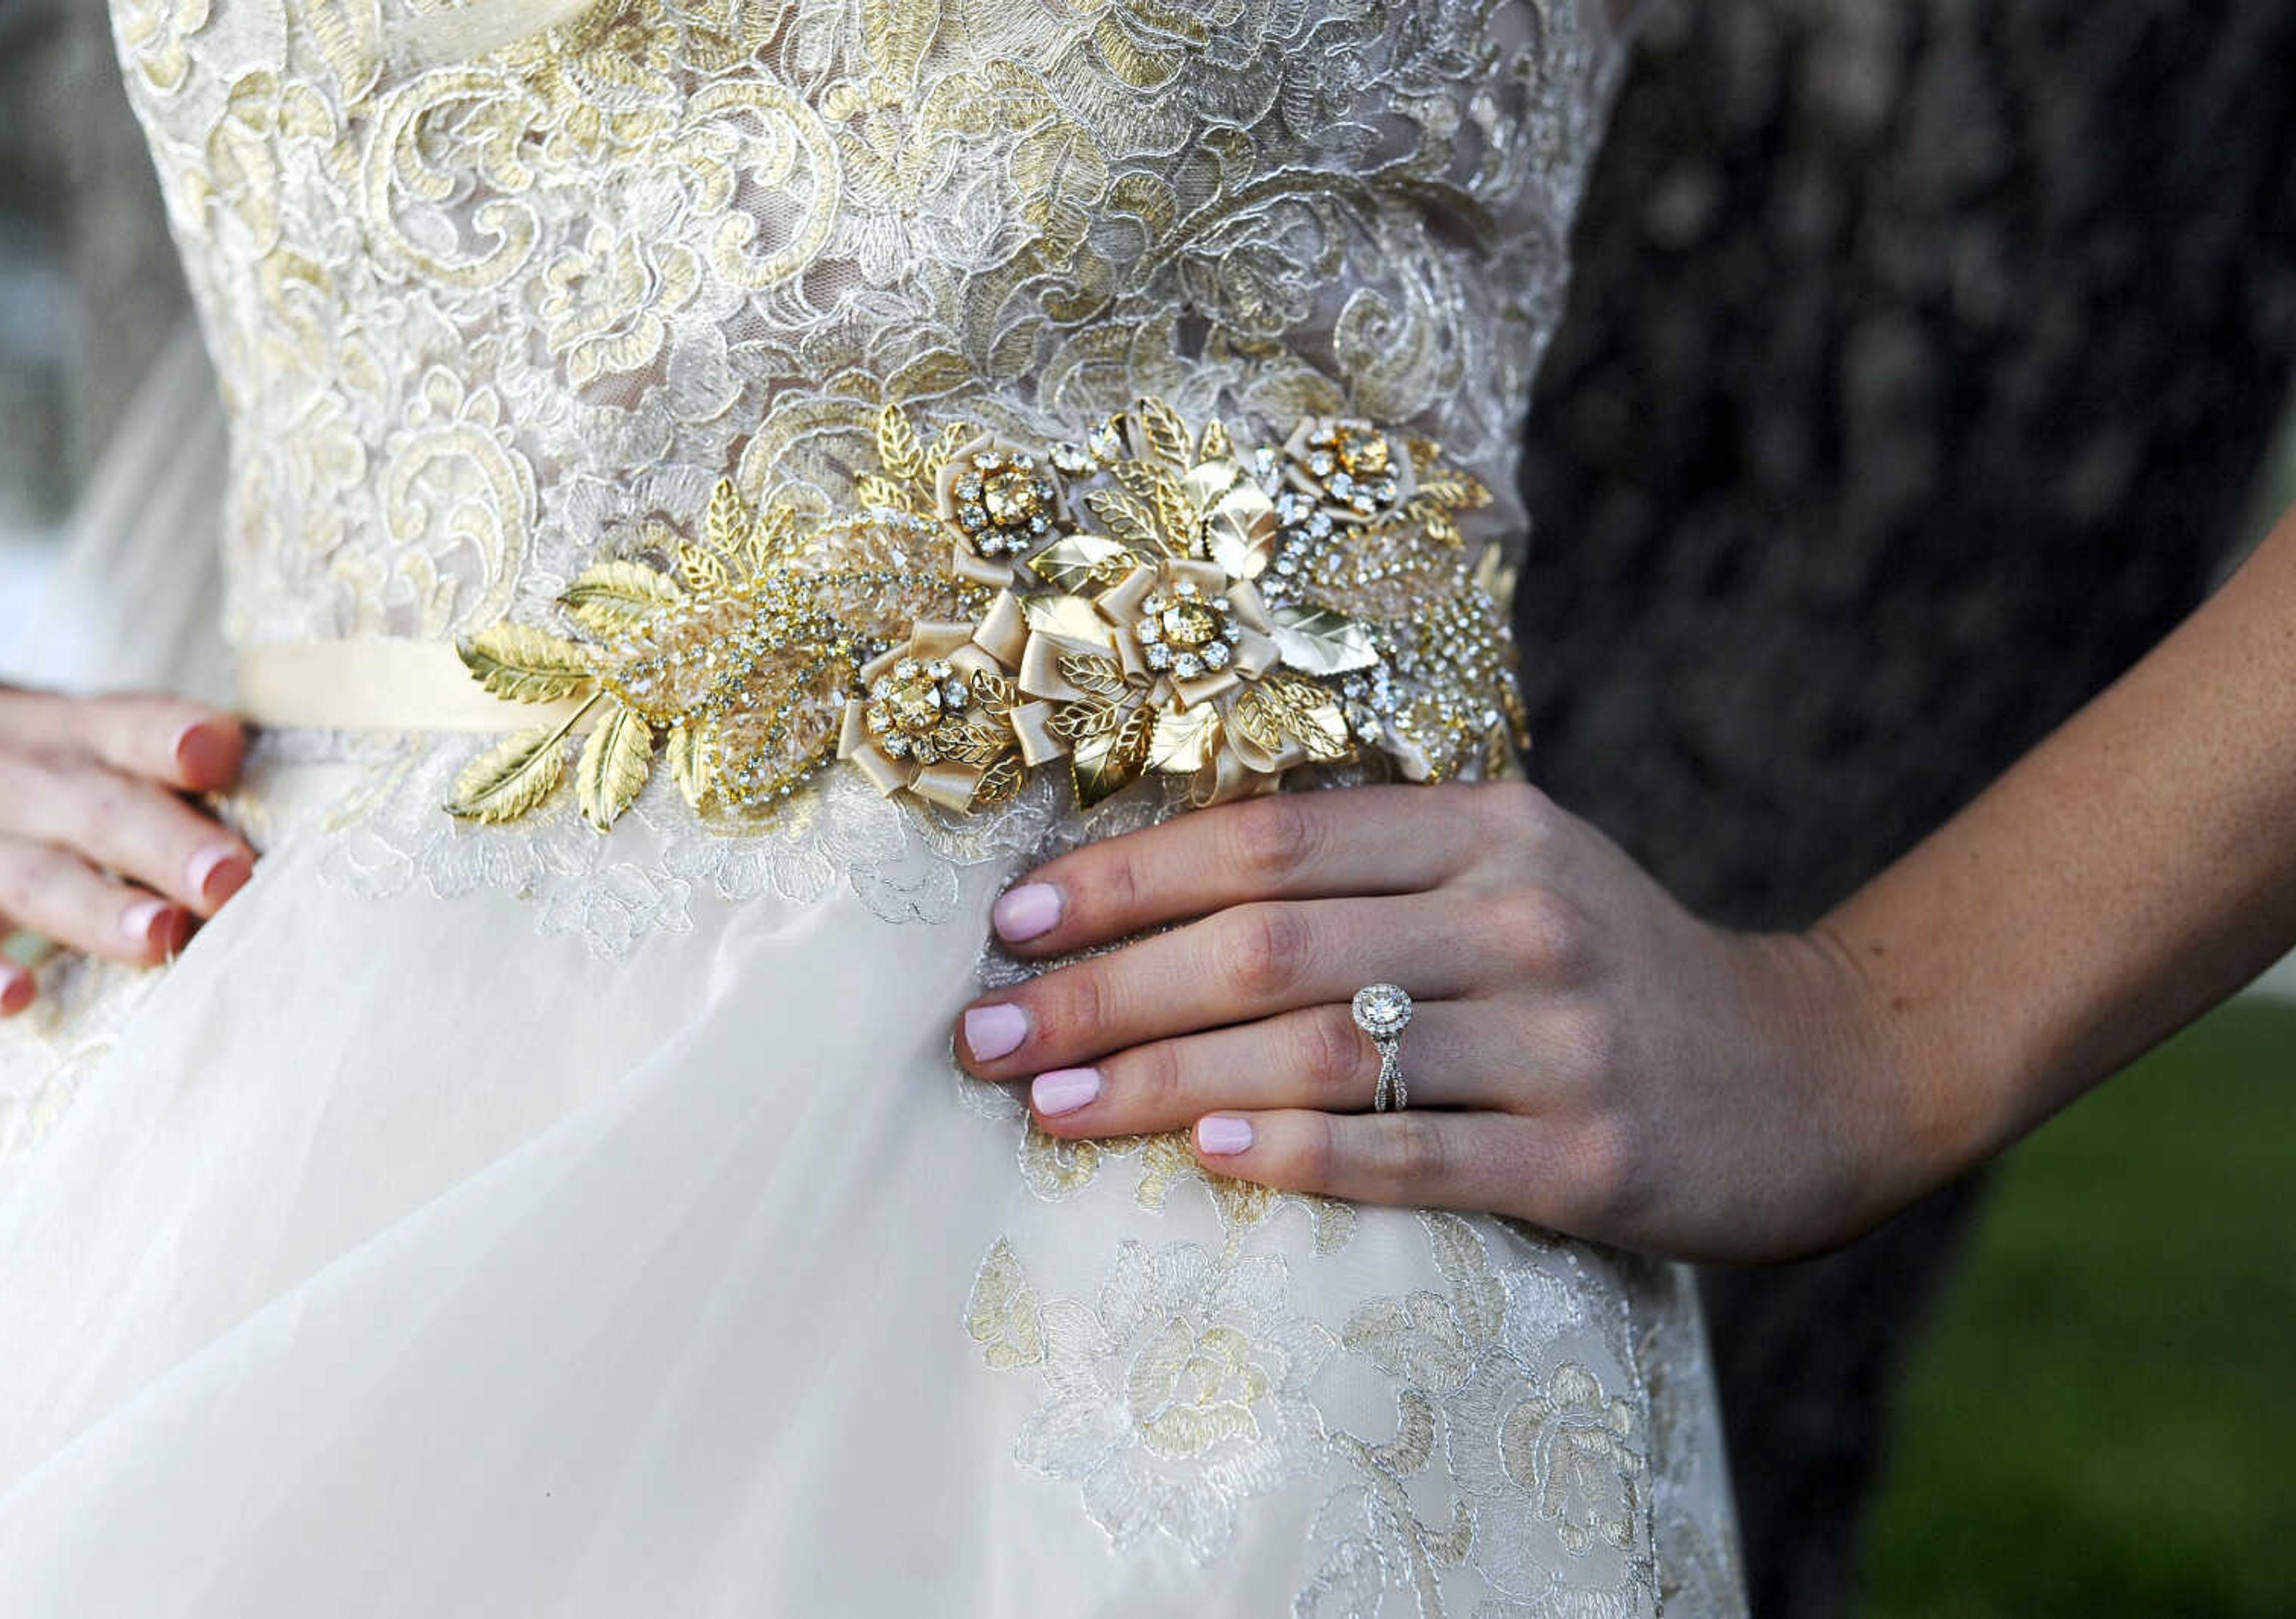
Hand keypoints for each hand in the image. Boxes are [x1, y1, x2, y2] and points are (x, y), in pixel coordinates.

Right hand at [0, 663, 254, 1015]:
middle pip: (95, 809)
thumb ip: (168, 757)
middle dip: (165, 845)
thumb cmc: (20, 759)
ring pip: (29, 879)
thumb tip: (280, 798)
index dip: (174, 736)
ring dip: (96, 910)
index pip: (128, 724)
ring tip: (160, 935)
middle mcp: (15, 782)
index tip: (219, 753)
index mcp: (75, 734)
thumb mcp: (78, 731)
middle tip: (230, 879)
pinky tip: (15, 996)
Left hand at [956, 783, 1942, 1262]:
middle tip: (981, 1035)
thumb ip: (1372, 868)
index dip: (1126, 876)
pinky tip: (1203, 1158)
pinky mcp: (1589, 1155)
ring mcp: (1559, 1035)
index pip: (1269, 839)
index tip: (1012, 921)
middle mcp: (1519, 913)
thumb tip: (1159, 889)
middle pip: (1268, 944)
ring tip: (1044, 1107)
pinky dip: (1301, 1156)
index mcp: (1488, 824)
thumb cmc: (1609, 971)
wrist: (1812, 1074)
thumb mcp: (1511, 875)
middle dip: (1104, 989)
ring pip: (1321, 1051)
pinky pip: (1414, 1156)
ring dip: (1162, 1077)